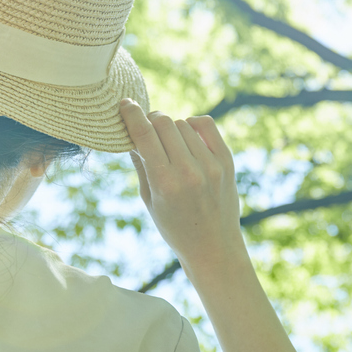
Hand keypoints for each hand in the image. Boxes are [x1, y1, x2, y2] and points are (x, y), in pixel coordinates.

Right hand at [120, 100, 244, 271]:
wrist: (213, 247)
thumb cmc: (175, 227)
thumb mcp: (149, 200)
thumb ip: (140, 164)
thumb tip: (130, 134)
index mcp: (165, 183)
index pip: (144, 135)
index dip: (132, 115)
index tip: (125, 104)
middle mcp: (189, 171)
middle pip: (163, 122)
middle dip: (151, 120)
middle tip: (147, 128)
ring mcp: (211, 165)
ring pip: (182, 123)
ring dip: (171, 127)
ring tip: (169, 144)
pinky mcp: (226, 161)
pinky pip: (206, 125)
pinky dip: (192, 123)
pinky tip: (187, 136)